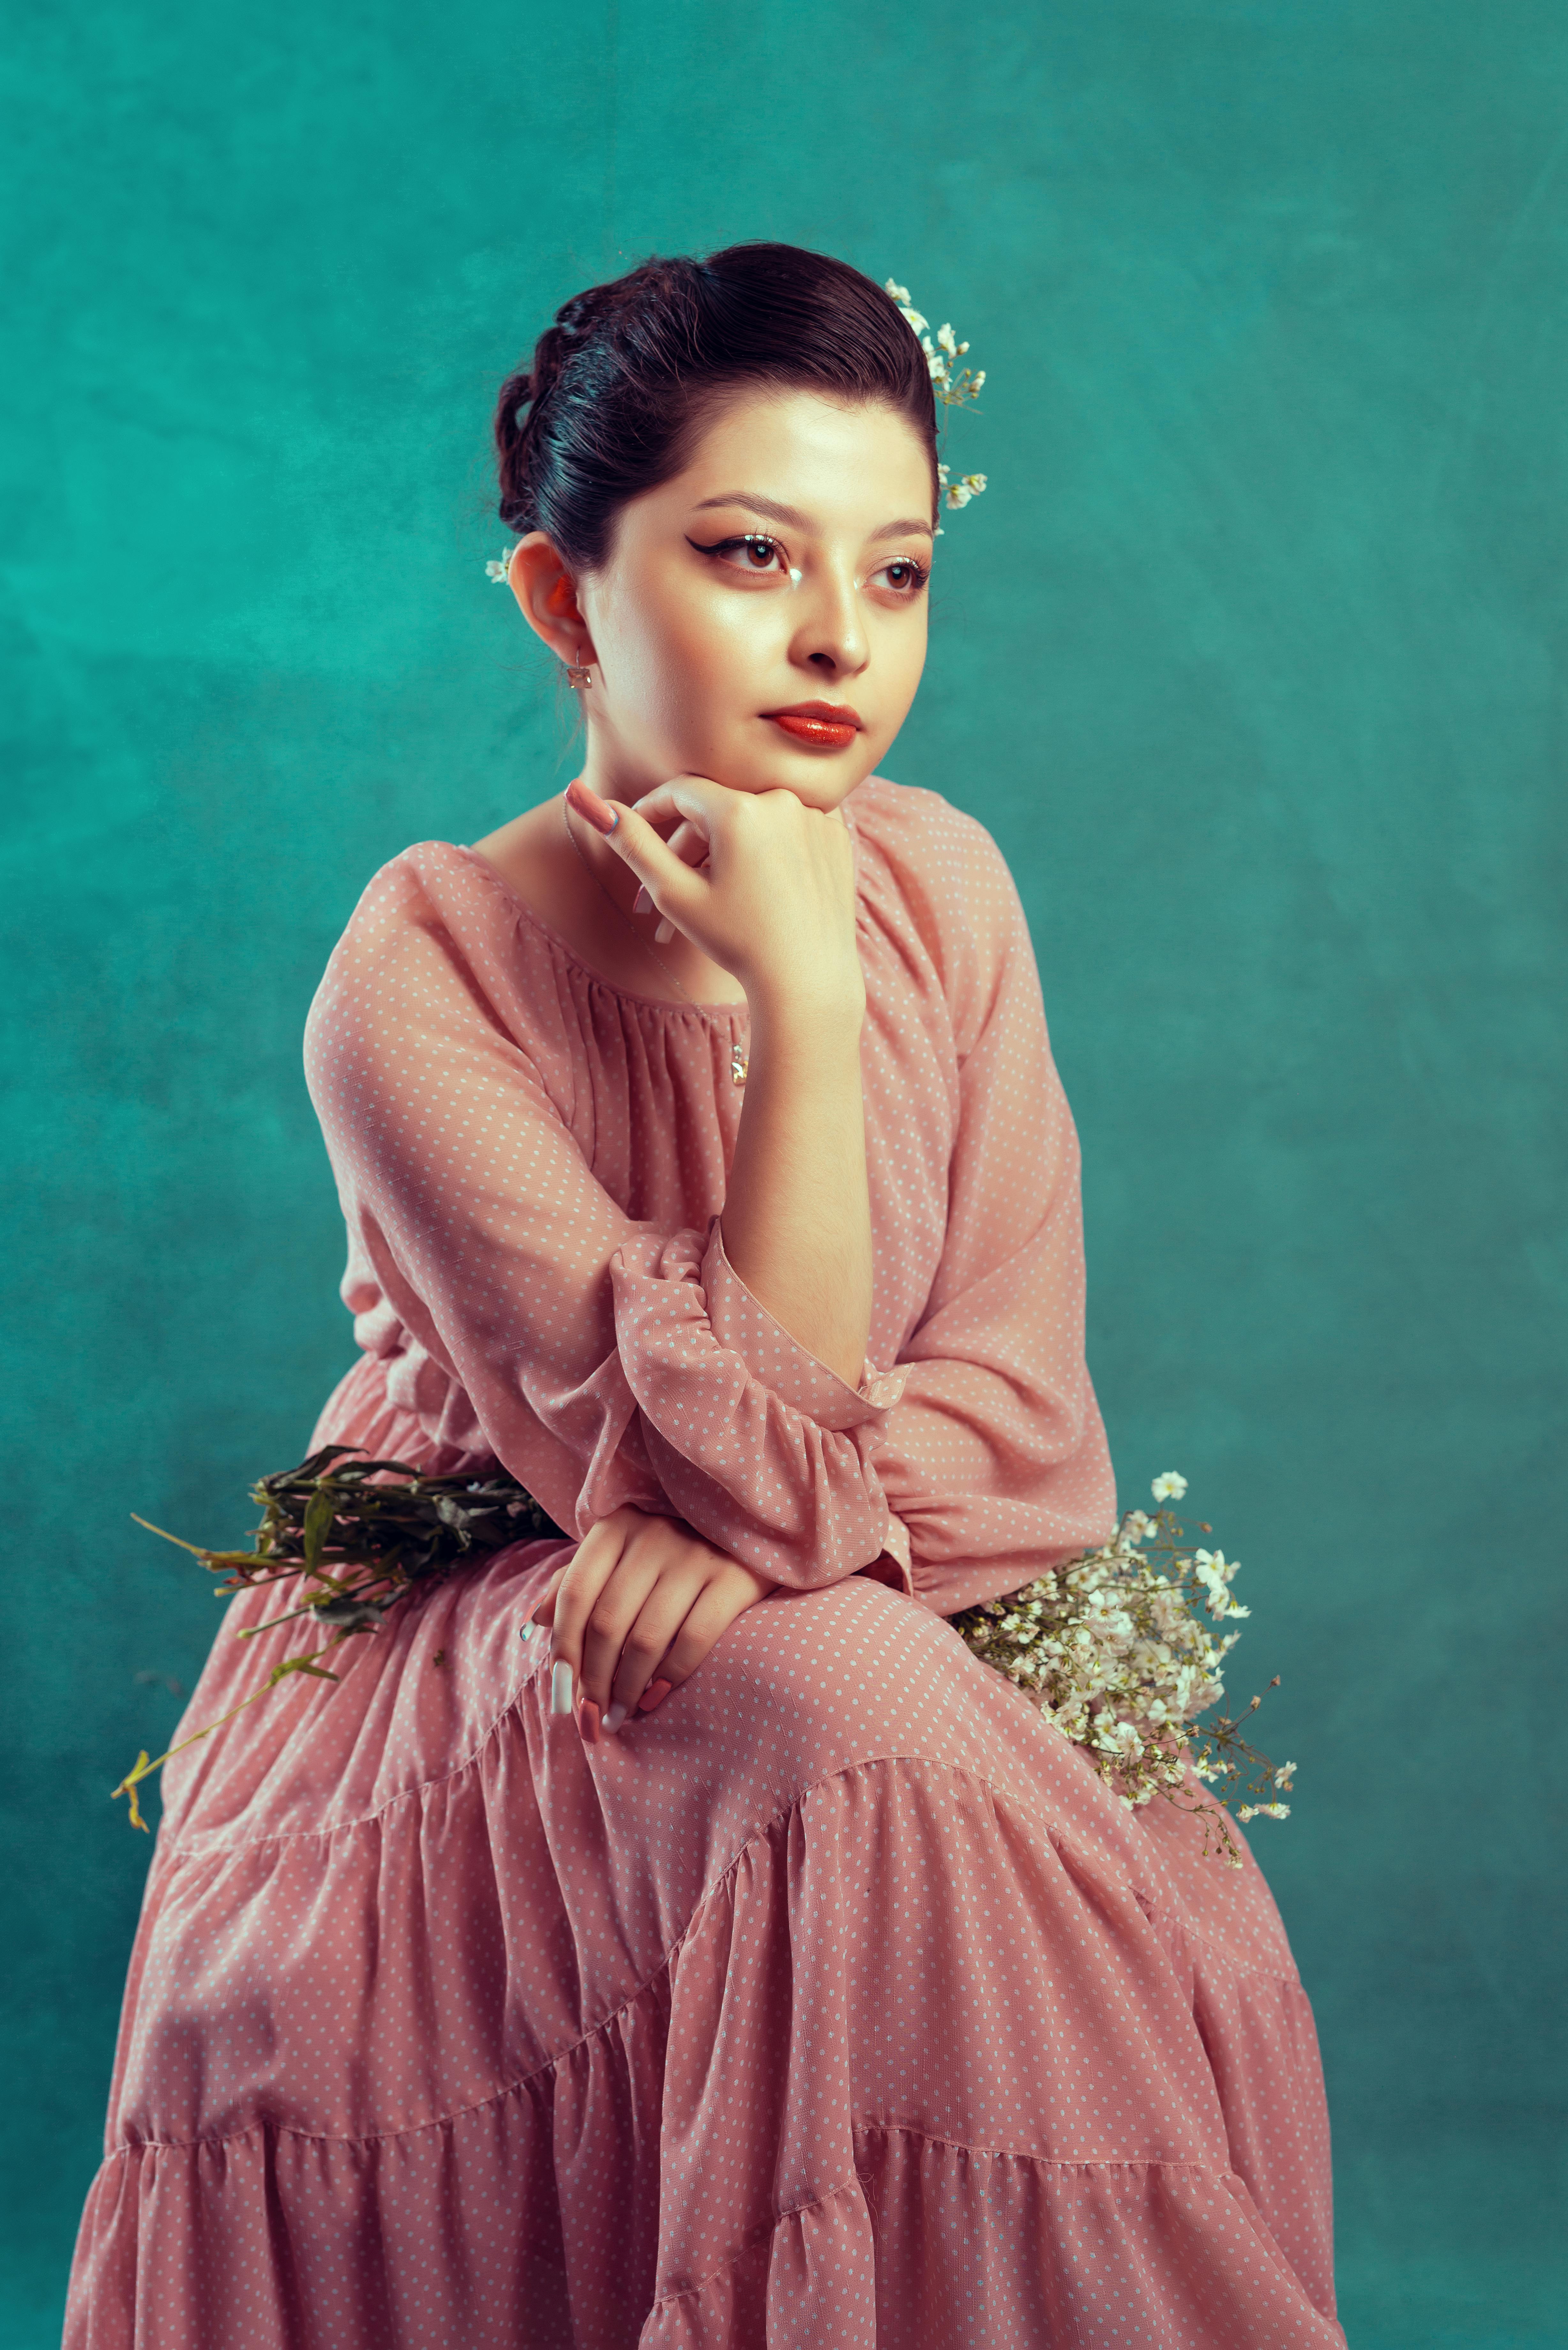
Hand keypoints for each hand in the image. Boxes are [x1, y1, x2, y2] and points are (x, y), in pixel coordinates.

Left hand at [531, 1504, 773, 1740]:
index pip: (576, 1594)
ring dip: (626, 1688)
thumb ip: (576, 1584)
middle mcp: (653, 1535)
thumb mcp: (620, 1556)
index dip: (563, 1649)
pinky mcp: (733, 1579)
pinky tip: (654, 1698)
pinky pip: (693, 1640)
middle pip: (607, 1623)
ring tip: (619, 1716)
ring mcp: (695, 1555)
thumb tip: (536, 1624)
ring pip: (646, 1638)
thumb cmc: (670, 1553)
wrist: (749, 1532)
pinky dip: (669, 1677)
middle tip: (591, 1716)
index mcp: (617, 1527)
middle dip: (593, 1680)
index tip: (560, 1694)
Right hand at [567, 774, 863, 1021]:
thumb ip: (630, 840)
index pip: (681, 792)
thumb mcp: (674, 892)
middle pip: (717, 810)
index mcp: (741, 807)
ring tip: (702, 905)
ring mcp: (817, 816)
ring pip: (752, 823)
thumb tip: (578, 795)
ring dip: (722, 855)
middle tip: (659, 898)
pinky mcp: (837, 837)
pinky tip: (749, 892)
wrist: (807, 982)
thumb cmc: (738, 941)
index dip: (652, 813)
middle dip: (684, 850)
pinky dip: (764, 854)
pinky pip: (787, 831)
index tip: (635, 836)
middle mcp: (783, 800)